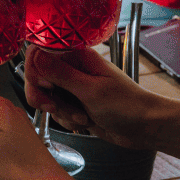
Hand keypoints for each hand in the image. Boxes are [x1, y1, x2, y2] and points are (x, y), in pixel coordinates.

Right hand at [24, 45, 163, 148]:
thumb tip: (36, 57)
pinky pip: (56, 111)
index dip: (35, 71)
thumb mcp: (91, 90)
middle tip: (54, 106)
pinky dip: (67, 120)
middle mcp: (72, 68)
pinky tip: (85, 121)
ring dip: (60, 112)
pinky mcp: (75, 103)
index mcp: (77, 56)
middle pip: (37, 77)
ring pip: (46, 97)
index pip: (39, 53)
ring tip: (82, 116)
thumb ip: (61, 74)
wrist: (144, 127)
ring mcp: (73, 87)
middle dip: (43, 96)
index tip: (45, 86)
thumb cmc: (127, 105)